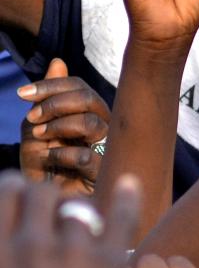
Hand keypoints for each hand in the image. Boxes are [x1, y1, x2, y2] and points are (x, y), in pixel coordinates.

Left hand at [18, 59, 109, 194]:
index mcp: (89, 115)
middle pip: (90, 99)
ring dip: (59, 126)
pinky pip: (86, 154)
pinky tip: (50, 159)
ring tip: (40, 138)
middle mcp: (103, 129)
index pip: (80, 88)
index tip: (23, 94)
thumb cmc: (42, 168)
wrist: (45, 204)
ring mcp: (106, 149)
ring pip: (91, 122)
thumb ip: (46, 100)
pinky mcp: (104, 172)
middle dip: (56, 103)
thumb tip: (58, 62)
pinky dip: (61, 153)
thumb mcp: (36, 129)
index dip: (53, 85)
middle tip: (32, 117)